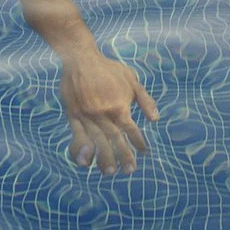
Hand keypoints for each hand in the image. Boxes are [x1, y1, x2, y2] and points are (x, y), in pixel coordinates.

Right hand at [59, 52, 158, 174]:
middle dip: (123, 156)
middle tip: (129, 170)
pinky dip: (82, 150)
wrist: (80, 58)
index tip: (144, 152)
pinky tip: (86, 162)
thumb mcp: (131, 79)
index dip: (139, 142)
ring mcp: (87, 116)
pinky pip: (77, 136)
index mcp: (119, 105)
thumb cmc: (108, 69)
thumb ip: (144, 100)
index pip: (131, 130)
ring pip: (97, 141)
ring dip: (104, 158)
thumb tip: (156, 119)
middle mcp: (103, 113)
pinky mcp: (73, 116)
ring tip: (110, 172)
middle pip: (115, 140)